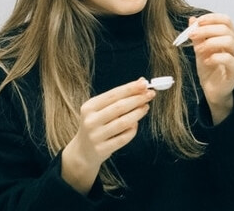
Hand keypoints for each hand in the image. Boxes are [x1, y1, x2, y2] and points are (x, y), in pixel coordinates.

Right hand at [60, 78, 154, 193]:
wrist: (82, 151)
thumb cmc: (96, 125)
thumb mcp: (100, 109)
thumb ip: (119, 97)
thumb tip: (141, 82)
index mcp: (89, 107)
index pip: (113, 94)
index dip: (130, 88)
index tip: (145, 84)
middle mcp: (90, 121)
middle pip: (119, 107)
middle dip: (137, 99)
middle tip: (151, 94)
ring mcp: (95, 136)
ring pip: (123, 122)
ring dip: (138, 113)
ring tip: (146, 107)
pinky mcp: (102, 149)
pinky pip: (124, 138)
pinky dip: (133, 129)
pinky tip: (136, 124)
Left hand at [186, 13, 233, 123]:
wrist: (212, 91)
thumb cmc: (209, 70)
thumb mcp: (200, 49)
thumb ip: (198, 36)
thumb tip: (192, 20)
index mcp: (230, 37)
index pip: (226, 20)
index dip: (211, 18)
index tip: (197, 22)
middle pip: (226, 29)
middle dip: (206, 30)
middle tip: (192, 35)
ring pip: (229, 41)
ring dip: (210, 43)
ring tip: (198, 50)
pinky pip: (229, 59)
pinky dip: (215, 57)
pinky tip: (206, 61)